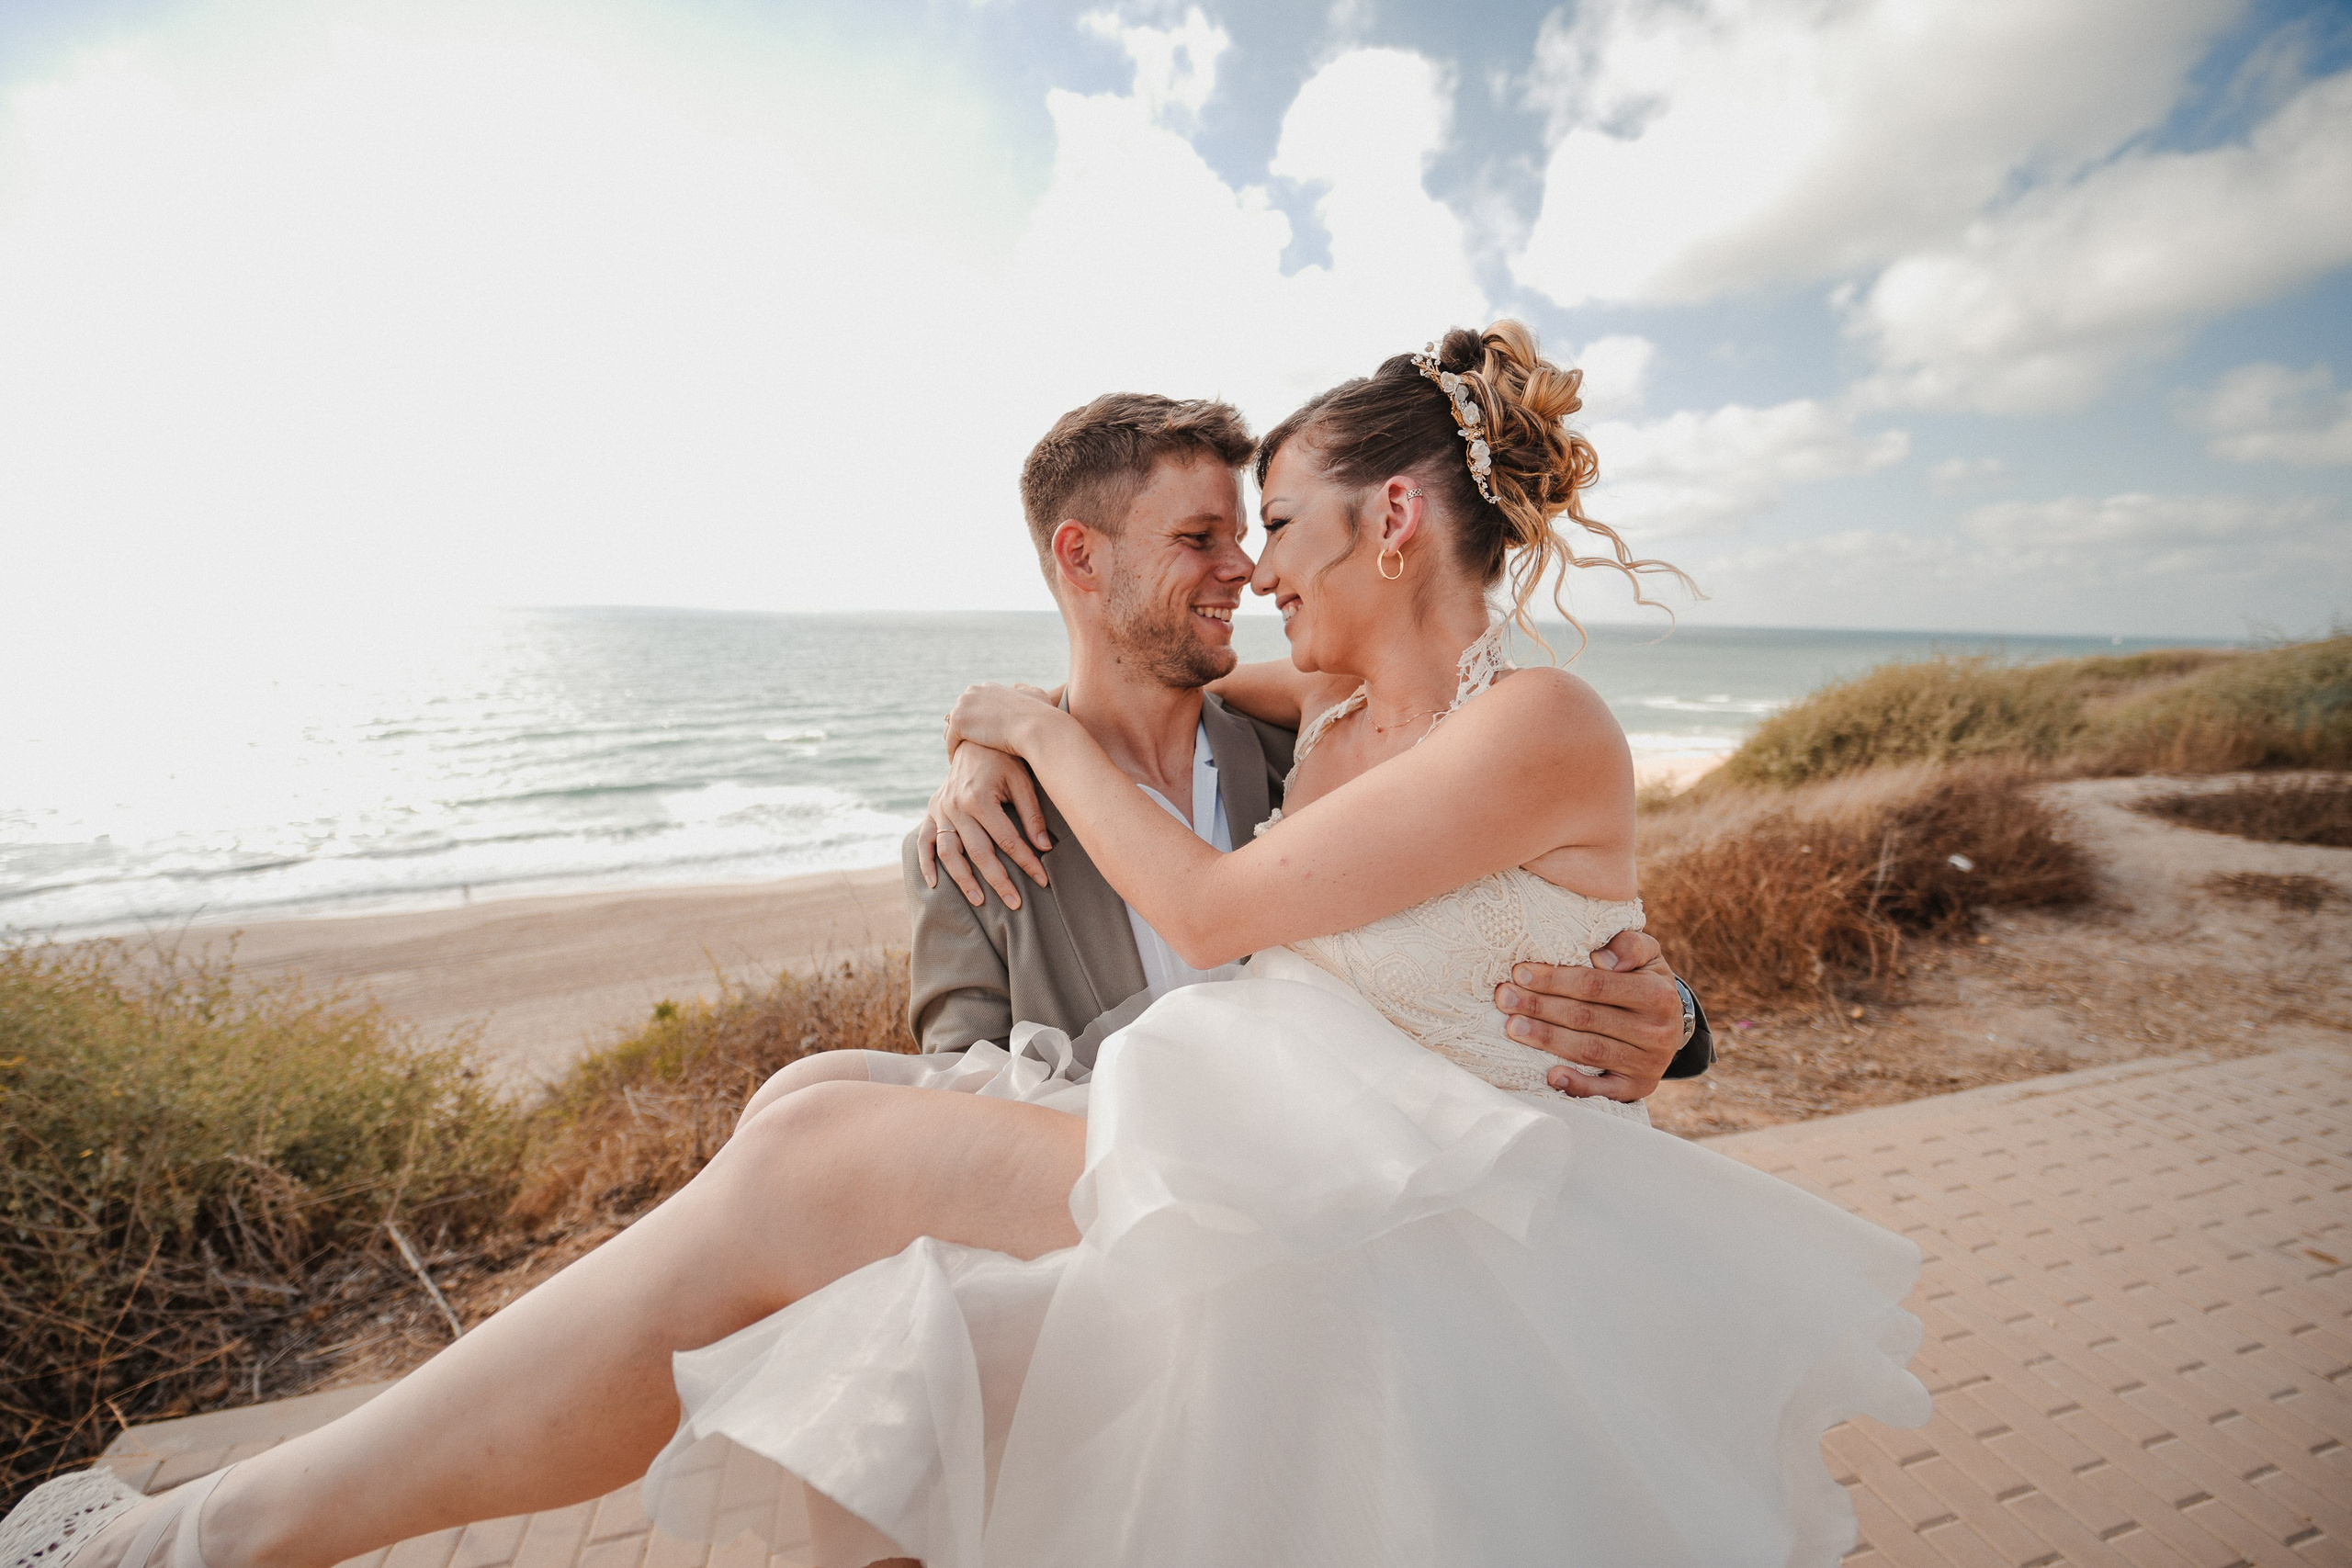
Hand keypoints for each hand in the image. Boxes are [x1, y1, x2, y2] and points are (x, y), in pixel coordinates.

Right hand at [919, 744, 1052, 908]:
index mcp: (979, 798)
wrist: (974, 736)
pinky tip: (934, 885)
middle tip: (1015, 903)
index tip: (1043, 881)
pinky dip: (926, 864)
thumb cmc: (1004, 758)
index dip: (1027, 863)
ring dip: (963, 880)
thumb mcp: (1022, 780)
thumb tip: (1045, 848)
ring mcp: (941, 810)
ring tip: (980, 902)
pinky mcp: (932, 811)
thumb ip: (1032, 814)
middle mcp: (956, 806)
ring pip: (949, 854)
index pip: (1007, 840)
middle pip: (979, 853)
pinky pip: (924, 842)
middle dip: (999, 881)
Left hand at [943, 682, 1059, 757]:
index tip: (983, 737)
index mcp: (989, 688)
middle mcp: (973, 692)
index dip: (978, 721)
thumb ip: (1025, 690)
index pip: (975, 704)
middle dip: (965, 730)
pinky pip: (951, 740)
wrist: (1036, 727)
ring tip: (963, 758)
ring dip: (957, 741)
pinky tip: (960, 765)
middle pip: (961, 714)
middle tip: (969, 750)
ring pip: (954, 727)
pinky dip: (954, 752)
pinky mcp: (958, 722)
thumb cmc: (1041, 715)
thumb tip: (1016, 688)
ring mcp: (964, 705)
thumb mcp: (1037, 695)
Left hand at [1491, 930, 1686, 1101]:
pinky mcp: (1639, 1088)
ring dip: (1547, 1039)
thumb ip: (1629, 945)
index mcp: (1657, 994)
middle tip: (1505, 998)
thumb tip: (1602, 957)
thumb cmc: (1644, 979)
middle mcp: (1656, 1031)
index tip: (1520, 973)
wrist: (1670, 1023)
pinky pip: (1606, 1091)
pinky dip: (1578, 1085)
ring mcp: (1648, 1063)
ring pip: (1589, 1050)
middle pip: (1586, 1018)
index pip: (1596, 986)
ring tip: (1513, 1026)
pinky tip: (1551, 1076)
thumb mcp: (1645, 954)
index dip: (1555, 979)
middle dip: (1540, 1007)